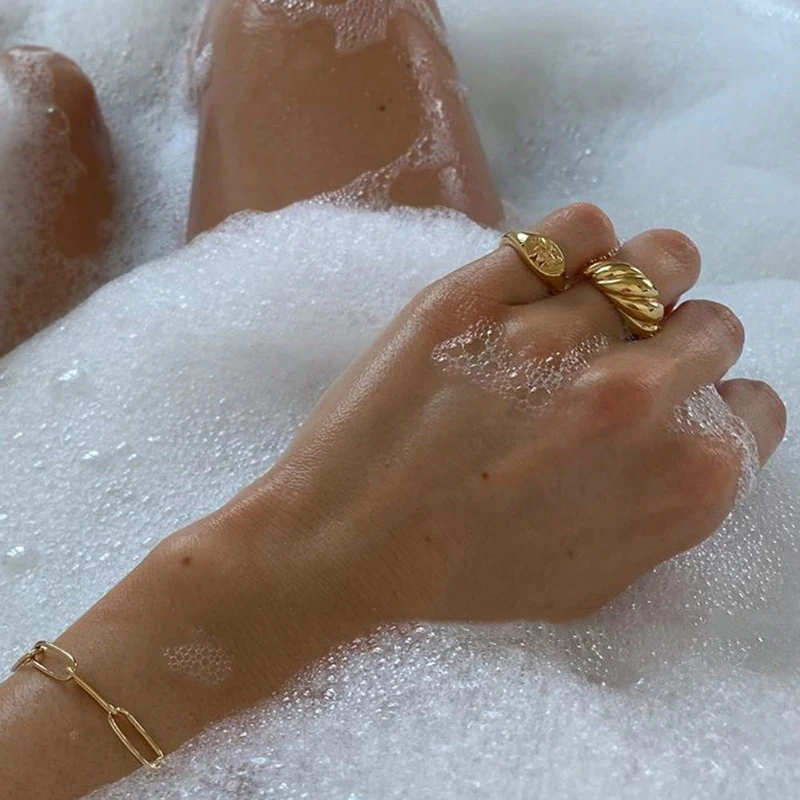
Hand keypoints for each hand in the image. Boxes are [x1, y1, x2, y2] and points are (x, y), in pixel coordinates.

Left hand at [235, 203, 786, 623]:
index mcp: (683, 479)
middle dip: (676, 343)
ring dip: (638, 281)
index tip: (669, 404)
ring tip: (591, 306)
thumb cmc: (467, 577)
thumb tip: (705, 432)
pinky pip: (576, 228)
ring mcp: (557, 338)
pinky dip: (575, 245)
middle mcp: (638, 399)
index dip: (711, 402)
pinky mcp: (481, 294)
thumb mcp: (597, 577)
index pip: (757, 404)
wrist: (344, 547)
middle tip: (618, 360)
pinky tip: (547, 276)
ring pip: (657, 259)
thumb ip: (670, 504)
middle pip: (713, 324)